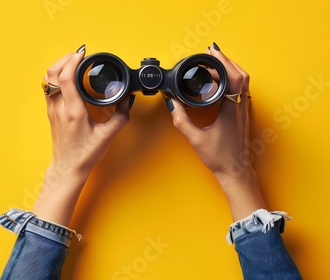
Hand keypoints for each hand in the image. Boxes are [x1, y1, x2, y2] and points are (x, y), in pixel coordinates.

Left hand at [44, 47, 131, 179]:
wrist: (68, 168)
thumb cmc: (84, 155)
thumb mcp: (107, 136)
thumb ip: (120, 117)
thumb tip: (128, 102)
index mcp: (73, 112)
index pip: (66, 79)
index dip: (72, 61)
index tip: (82, 53)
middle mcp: (59, 108)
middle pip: (52, 74)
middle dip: (64, 58)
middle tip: (79, 54)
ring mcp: (52, 110)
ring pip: (47, 79)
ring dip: (58, 66)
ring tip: (73, 61)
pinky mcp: (51, 112)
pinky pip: (48, 87)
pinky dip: (56, 76)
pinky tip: (67, 76)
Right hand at [167, 43, 266, 220]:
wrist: (236, 170)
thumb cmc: (219, 157)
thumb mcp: (196, 139)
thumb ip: (182, 120)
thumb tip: (171, 104)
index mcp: (231, 109)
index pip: (232, 77)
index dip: (222, 62)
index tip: (211, 52)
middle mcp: (240, 107)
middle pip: (241, 75)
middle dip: (226, 60)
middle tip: (212, 53)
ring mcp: (243, 110)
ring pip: (244, 82)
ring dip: (232, 69)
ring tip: (216, 63)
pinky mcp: (242, 115)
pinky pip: (241, 90)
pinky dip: (234, 79)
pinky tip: (222, 81)